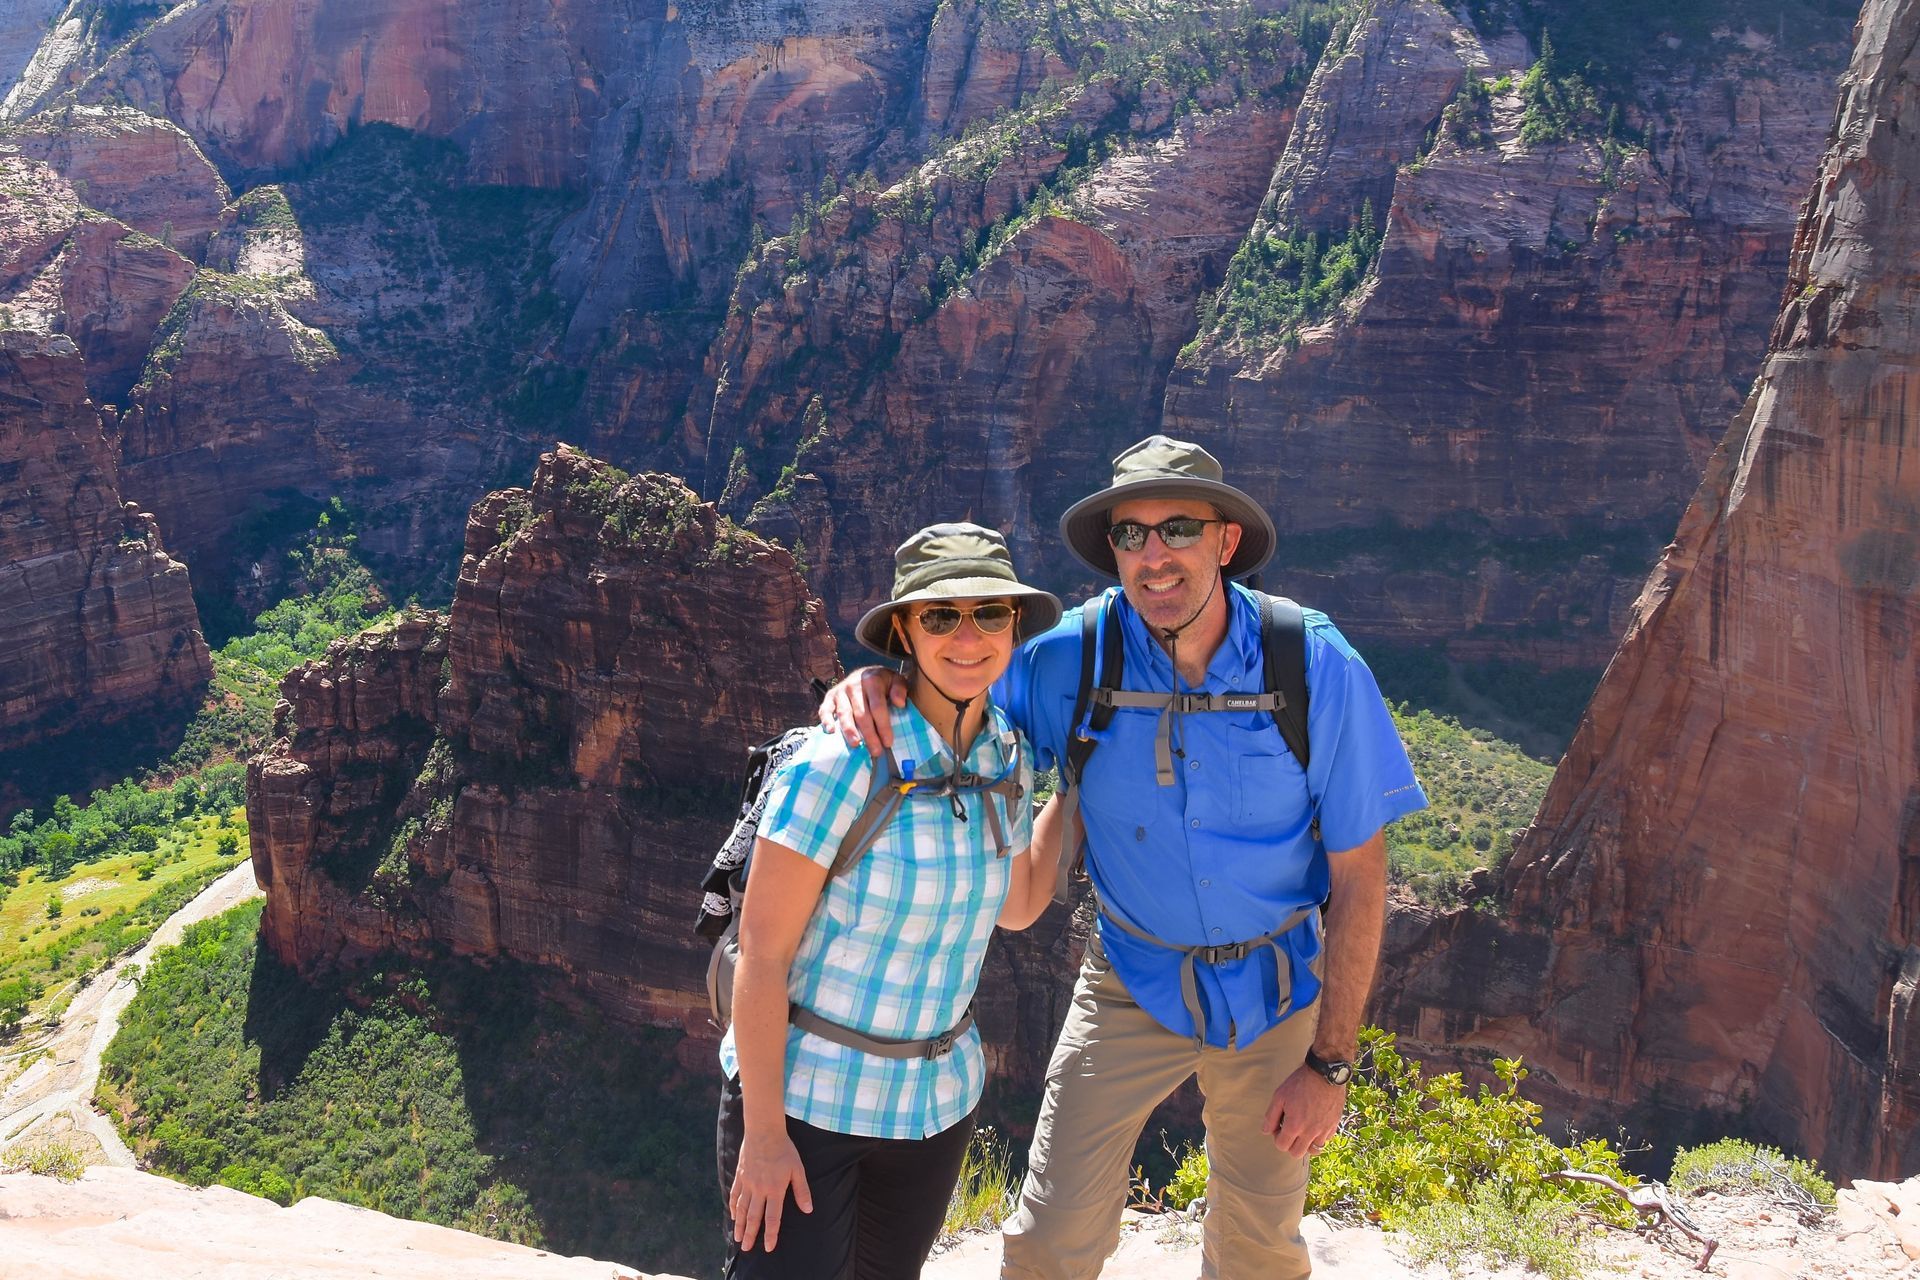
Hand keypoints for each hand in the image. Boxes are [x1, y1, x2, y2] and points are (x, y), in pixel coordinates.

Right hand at [729, 1129, 812, 1250]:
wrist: (764, 1131)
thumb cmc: (784, 1149)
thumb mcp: (797, 1169)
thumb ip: (801, 1190)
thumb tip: (808, 1209)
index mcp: (775, 1189)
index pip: (772, 1218)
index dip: (771, 1234)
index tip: (768, 1247)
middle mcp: (759, 1189)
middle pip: (754, 1217)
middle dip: (751, 1234)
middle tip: (746, 1248)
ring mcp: (748, 1183)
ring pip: (742, 1208)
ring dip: (740, 1224)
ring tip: (738, 1237)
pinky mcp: (740, 1176)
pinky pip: (735, 1194)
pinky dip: (733, 1206)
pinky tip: (733, 1215)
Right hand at [818, 667, 905, 752]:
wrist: (866, 674)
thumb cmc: (884, 683)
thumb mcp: (896, 680)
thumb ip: (900, 689)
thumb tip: (900, 703)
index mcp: (872, 680)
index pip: (877, 706)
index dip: (883, 726)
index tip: (888, 742)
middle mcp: (854, 685)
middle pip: (861, 713)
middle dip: (869, 734)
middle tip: (876, 751)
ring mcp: (840, 691)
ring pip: (844, 713)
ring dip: (849, 730)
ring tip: (856, 745)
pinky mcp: (830, 696)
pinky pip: (825, 709)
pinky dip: (826, 720)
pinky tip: (831, 731)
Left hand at [1263, 1063, 1346, 1159]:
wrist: (1324, 1074)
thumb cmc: (1300, 1083)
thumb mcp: (1279, 1096)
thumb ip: (1271, 1116)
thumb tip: (1265, 1131)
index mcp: (1294, 1126)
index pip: (1282, 1146)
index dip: (1277, 1138)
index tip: (1279, 1127)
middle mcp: (1310, 1132)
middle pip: (1297, 1153)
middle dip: (1290, 1144)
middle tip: (1289, 1130)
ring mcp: (1324, 1130)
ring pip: (1313, 1150)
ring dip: (1306, 1143)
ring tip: (1303, 1130)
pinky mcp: (1334, 1125)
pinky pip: (1325, 1140)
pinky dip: (1319, 1137)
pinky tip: (1315, 1124)